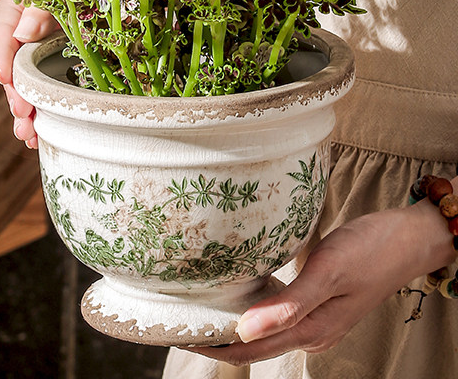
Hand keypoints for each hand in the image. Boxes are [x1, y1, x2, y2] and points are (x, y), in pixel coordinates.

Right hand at [0, 0, 59, 147]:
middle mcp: (11, 37)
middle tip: (22, 112)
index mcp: (9, 12)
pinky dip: (34, 114)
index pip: (1, 35)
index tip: (5, 78)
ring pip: (19, 87)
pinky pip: (32, 94)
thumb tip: (24, 32)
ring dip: (22, 112)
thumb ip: (38, 10)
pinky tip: (37, 136)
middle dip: (15, 93)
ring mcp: (23, 57)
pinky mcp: (37, 71)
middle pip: (9, 68)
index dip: (3, 57)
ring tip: (27, 133)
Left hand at [185, 200, 455, 365]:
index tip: (181, 335)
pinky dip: (253, 308)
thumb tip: (244, 330)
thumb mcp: (328, 271)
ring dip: (233, 324)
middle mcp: (311, 331)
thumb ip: (289, 304)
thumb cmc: (370, 249)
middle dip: (217, 338)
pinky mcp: (317, 301)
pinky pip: (278, 313)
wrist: (408, 239)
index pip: (250, 349)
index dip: (214, 346)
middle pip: (254, 344)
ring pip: (265, 329)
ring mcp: (316, 318)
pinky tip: (237, 291)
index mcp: (311, 329)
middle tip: (179, 320)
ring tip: (198, 307)